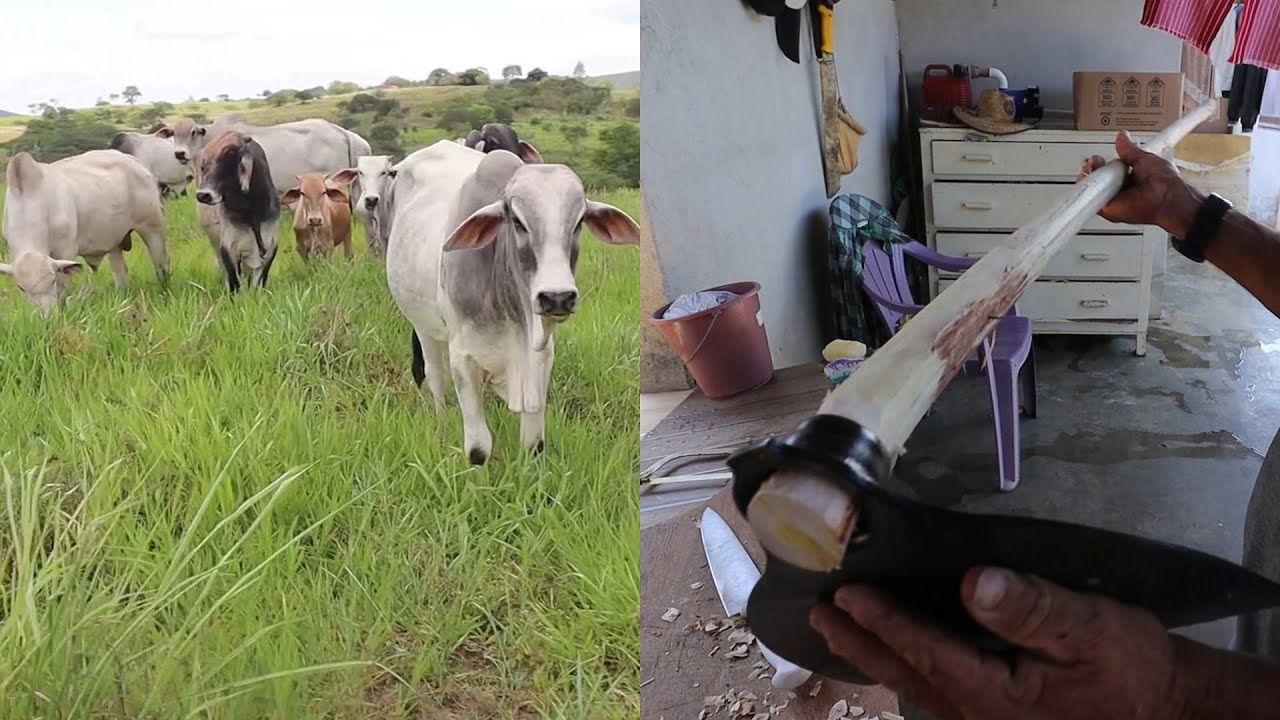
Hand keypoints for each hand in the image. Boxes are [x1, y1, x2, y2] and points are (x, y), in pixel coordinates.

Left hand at [809, 567, 1191, 719]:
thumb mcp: (1091, 631)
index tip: (846, 593)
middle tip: (819, 614)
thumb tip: (974, 582)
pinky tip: (899, 658)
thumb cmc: (1132, 670)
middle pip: (906, 676)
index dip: (884, 620)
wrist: (1171, 712)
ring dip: (877, 658)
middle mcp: (979, 717)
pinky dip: (909, 670)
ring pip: (917, 688)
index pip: (924, 650)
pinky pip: (937, 694)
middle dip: (860, 643)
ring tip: (840, 632)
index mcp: (994, 695)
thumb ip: (1031, 608)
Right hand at [1078, 130, 1203, 236]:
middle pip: (1098, 179)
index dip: (1101, 163)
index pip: (1109, 171)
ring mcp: (1114, 200)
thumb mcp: (1144, 158)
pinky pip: (1090, 200)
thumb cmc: (1163, 181)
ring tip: (1091, 167)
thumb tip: (1122, 137)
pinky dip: (1086, 189)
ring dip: (1089, 177)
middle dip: (1093, 168)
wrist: (1165, 195)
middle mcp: (1121, 191)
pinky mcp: (1107, 209)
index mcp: (1130, 179)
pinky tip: (1088, 178)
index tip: (1099, 157)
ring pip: (1092, 188)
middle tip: (1094, 161)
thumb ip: (1129, 150)